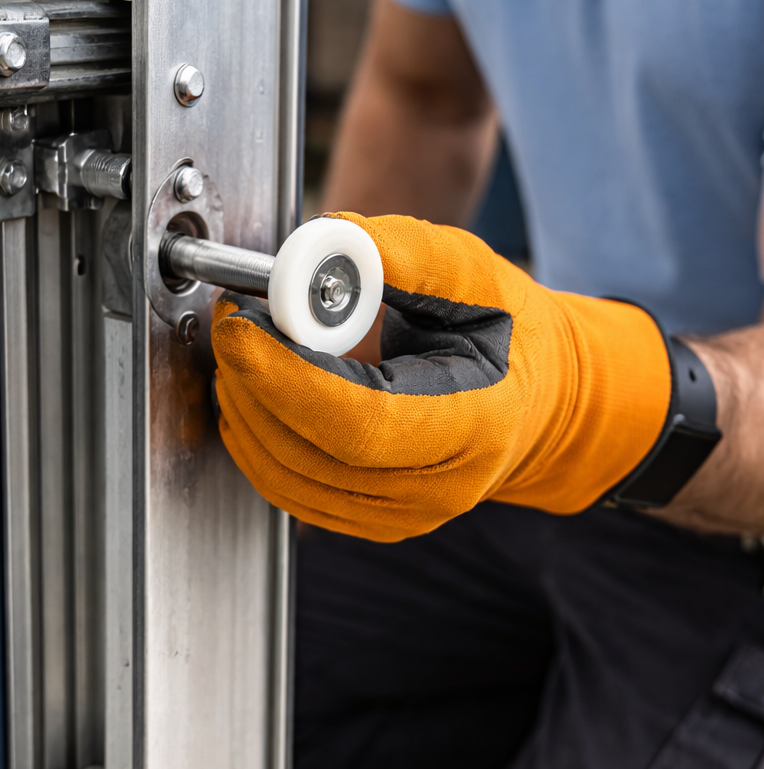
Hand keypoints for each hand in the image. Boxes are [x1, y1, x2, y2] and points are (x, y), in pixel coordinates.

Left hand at [211, 213, 672, 540]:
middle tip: (235, 317)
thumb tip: (324, 246)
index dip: (286, 375)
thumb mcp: (473, 273)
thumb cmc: (505, 333)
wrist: (532, 401)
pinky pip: (285, 488)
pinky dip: (255, 436)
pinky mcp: (366, 522)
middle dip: (252, 382)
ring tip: (248, 345)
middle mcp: (438, 488)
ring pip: (284, 476)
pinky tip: (259, 388)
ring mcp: (400, 516)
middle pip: (309, 453)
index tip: (242, 323)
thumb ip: (402, 255)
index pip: (360, 420)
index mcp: (476, 425)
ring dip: (244, 407)